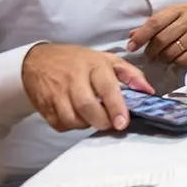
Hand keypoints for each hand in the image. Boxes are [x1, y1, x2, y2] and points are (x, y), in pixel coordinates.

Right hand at [22, 44, 152, 132]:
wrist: (38, 61)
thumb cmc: (78, 61)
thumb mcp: (107, 60)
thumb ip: (130, 74)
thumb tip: (148, 91)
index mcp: (93, 65)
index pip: (106, 88)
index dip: (116, 107)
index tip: (123, 122)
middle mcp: (73, 79)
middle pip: (87, 106)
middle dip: (102, 121)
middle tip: (111, 124)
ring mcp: (56, 93)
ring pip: (72, 118)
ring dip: (86, 124)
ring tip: (94, 118)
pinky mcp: (44, 106)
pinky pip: (60, 124)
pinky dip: (71, 126)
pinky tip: (78, 117)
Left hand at [126, 4, 186, 67]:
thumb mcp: (174, 22)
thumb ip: (154, 27)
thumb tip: (132, 35)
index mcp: (180, 10)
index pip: (155, 22)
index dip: (141, 36)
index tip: (131, 46)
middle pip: (161, 39)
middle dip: (152, 51)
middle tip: (150, 56)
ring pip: (171, 52)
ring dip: (164, 58)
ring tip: (166, 57)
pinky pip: (183, 60)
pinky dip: (177, 63)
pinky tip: (179, 59)